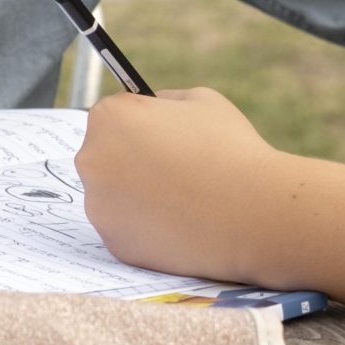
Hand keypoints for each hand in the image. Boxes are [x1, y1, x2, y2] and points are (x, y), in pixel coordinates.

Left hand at [75, 88, 283, 286]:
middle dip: (134, 160)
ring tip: (181, 197)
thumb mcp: (200, 101)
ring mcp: (99, 207)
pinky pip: (127, 229)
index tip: (165, 136)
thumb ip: (166, 100)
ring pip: (114, 195)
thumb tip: (152, 107)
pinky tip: (179, 221)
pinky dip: (148, 226)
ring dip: (139, 194)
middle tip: (174, 169)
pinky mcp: (115, 244)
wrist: (252, 212)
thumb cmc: (229, 149)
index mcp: (108, 118)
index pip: (112, 116)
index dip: (142, 124)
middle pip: (106, 156)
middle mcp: (92, 161)